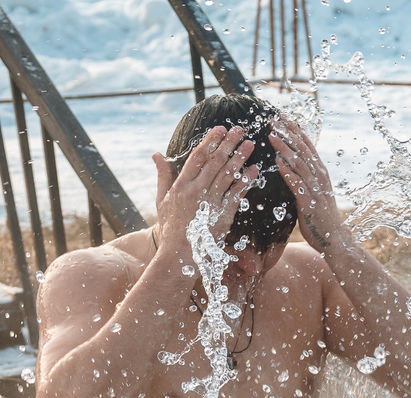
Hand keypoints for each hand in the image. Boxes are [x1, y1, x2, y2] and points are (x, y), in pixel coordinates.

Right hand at [152, 125, 258, 254]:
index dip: (210, 141)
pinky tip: (254, 170)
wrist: (180, 254)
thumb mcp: (161, 200)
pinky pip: (236, 194)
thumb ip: (162, 175)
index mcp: (181, 185)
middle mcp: (196, 191)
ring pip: (227, 175)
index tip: (220, 129)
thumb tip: (156, 154)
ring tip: (250, 144)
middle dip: (229, 144)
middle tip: (240, 130)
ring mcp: (210, 203)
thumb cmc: (170, 227)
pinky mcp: (223, 215)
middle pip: (215, 162)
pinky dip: (246, 181)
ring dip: (240, 158)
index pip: (198, 157)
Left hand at [269, 118, 346, 253]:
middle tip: (274, 120)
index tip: (282, 117)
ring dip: (286, 148)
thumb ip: (304, 177)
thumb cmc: (319, 214)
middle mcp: (320, 176)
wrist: (333, 237)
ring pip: (300, 163)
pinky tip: (278, 162)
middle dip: (288, 133)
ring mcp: (316, 188)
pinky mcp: (310, 201)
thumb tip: (289, 164)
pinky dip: (288, 172)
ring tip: (272, 136)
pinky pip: (298, 184)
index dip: (295, 130)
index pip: (307, 145)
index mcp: (320, 171)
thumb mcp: (313, 191)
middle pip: (303, 149)